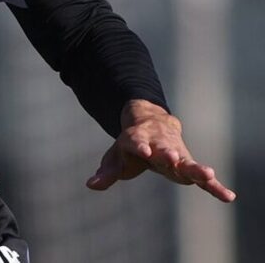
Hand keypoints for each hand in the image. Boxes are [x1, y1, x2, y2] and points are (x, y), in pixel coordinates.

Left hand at [86, 99, 235, 202]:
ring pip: (187, 161)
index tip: (145, 150)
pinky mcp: (189, 165)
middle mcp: (160, 145)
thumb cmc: (132, 145)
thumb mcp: (116, 156)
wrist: (154, 123)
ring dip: (196, 167)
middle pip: (165, 149)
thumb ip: (107, 172)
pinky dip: (215, 186)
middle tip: (173, 158)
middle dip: (168, 153)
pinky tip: (228, 197)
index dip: (140, 146)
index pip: (138, 142)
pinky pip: (203, 178)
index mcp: (139, 140)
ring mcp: (177, 154)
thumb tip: (91, 185)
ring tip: (207, 173)